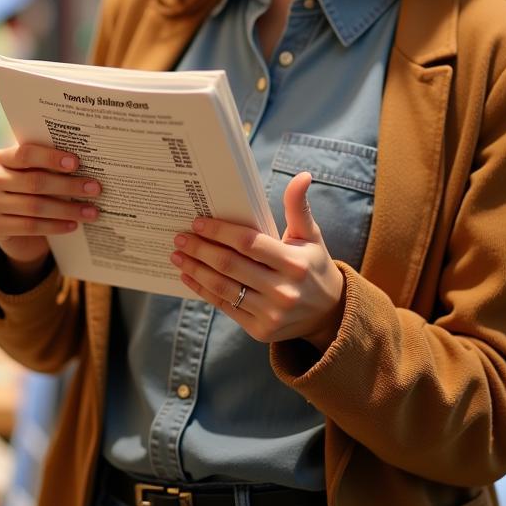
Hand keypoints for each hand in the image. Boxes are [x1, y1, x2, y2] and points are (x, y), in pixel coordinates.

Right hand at [0, 143, 101, 276]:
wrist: (13, 224)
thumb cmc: (32, 189)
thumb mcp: (37, 172)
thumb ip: (51, 165)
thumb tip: (88, 161)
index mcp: (1, 157)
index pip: (25, 153)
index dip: (51, 158)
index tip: (76, 163)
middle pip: (34, 182)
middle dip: (68, 186)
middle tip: (94, 189)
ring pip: (35, 206)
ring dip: (67, 209)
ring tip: (91, 211)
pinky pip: (30, 226)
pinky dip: (55, 226)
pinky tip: (73, 225)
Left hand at [170, 172, 344, 350]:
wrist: (328, 313)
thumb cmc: (313, 265)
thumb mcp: (311, 235)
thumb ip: (298, 206)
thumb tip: (302, 175)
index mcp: (295, 264)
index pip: (249, 243)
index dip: (220, 231)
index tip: (198, 222)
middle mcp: (283, 291)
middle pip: (230, 265)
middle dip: (200, 249)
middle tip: (180, 237)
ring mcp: (271, 314)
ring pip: (223, 287)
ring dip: (195, 270)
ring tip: (177, 256)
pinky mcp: (259, 330)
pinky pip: (224, 307)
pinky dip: (203, 290)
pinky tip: (189, 277)